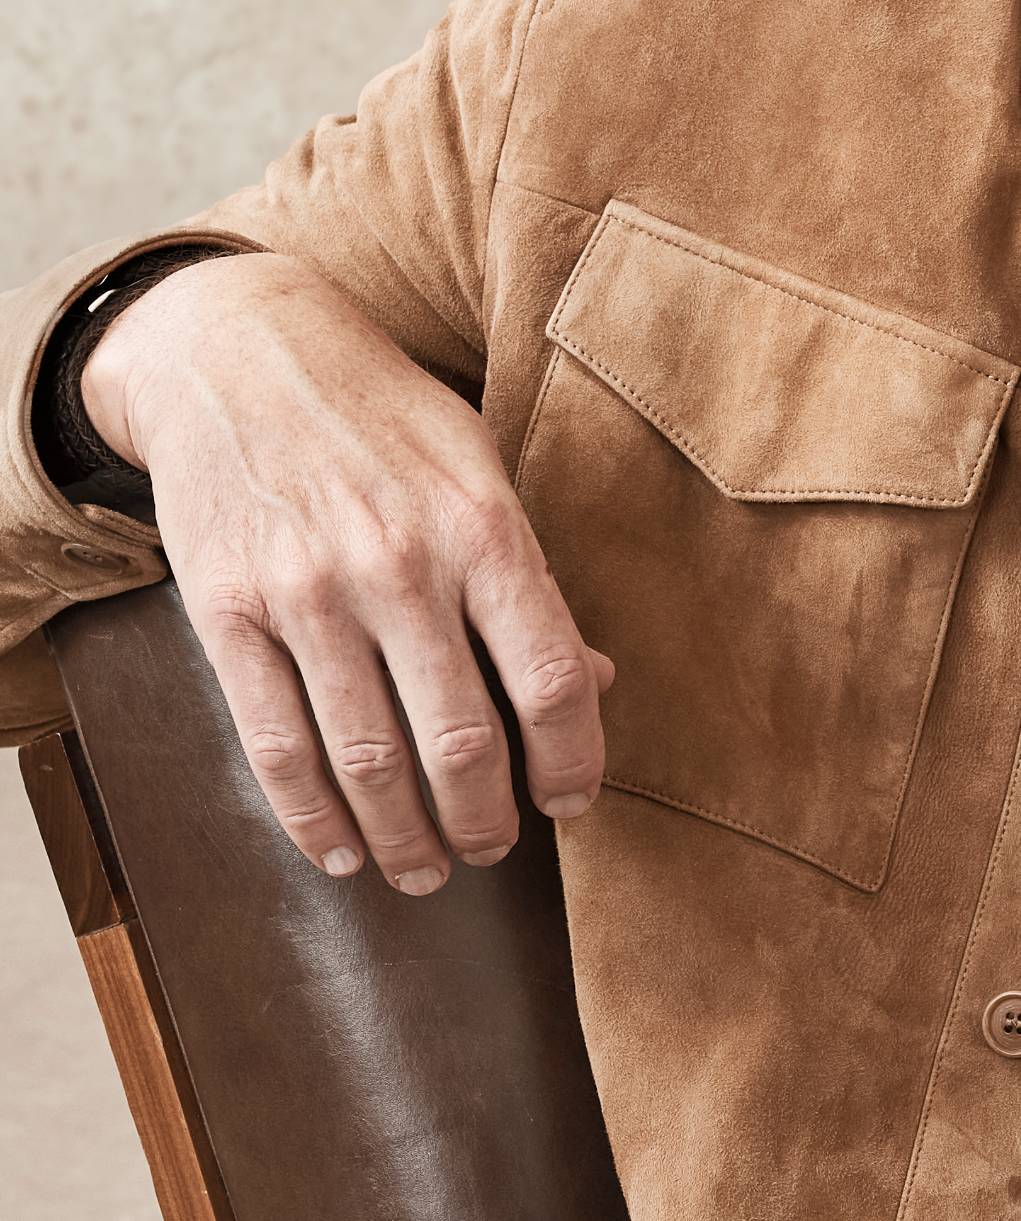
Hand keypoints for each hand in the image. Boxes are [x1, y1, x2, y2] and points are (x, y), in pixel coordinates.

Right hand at [80, 253, 611, 893]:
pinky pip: (276, 746)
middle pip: (462, 741)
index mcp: (484, 529)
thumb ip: (532, 583)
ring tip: (425, 870)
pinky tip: (341, 851)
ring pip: (369, 761)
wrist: (240, 350)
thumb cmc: (384, 420)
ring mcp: (307, 592)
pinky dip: (313, 820)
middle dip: (486, 819)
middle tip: (493, 848)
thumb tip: (592, 682)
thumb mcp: (482, 472)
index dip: (572, 762)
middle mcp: (400, 564)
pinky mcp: (228, 612)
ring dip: (405, 839)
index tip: (571, 802)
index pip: (551, 680)